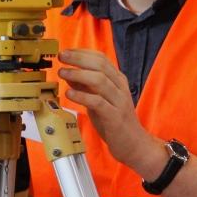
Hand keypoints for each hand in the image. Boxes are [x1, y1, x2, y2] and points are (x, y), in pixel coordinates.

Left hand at [57, 48, 163, 175]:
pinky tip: (70, 93)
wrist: (134, 145)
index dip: (82, 53)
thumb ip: (86, 86)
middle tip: (62, 57)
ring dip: (79, 74)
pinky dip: (83, 96)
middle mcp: (120, 87)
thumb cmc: (115, 121)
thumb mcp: (98, 100)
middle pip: (101, 65)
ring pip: (100, 80)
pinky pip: (98, 102)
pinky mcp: (115, 117)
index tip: (66, 51)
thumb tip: (69, 73)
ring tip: (62, 73)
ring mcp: (119, 102)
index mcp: (118, 80)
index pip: (101, 58)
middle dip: (79, 59)